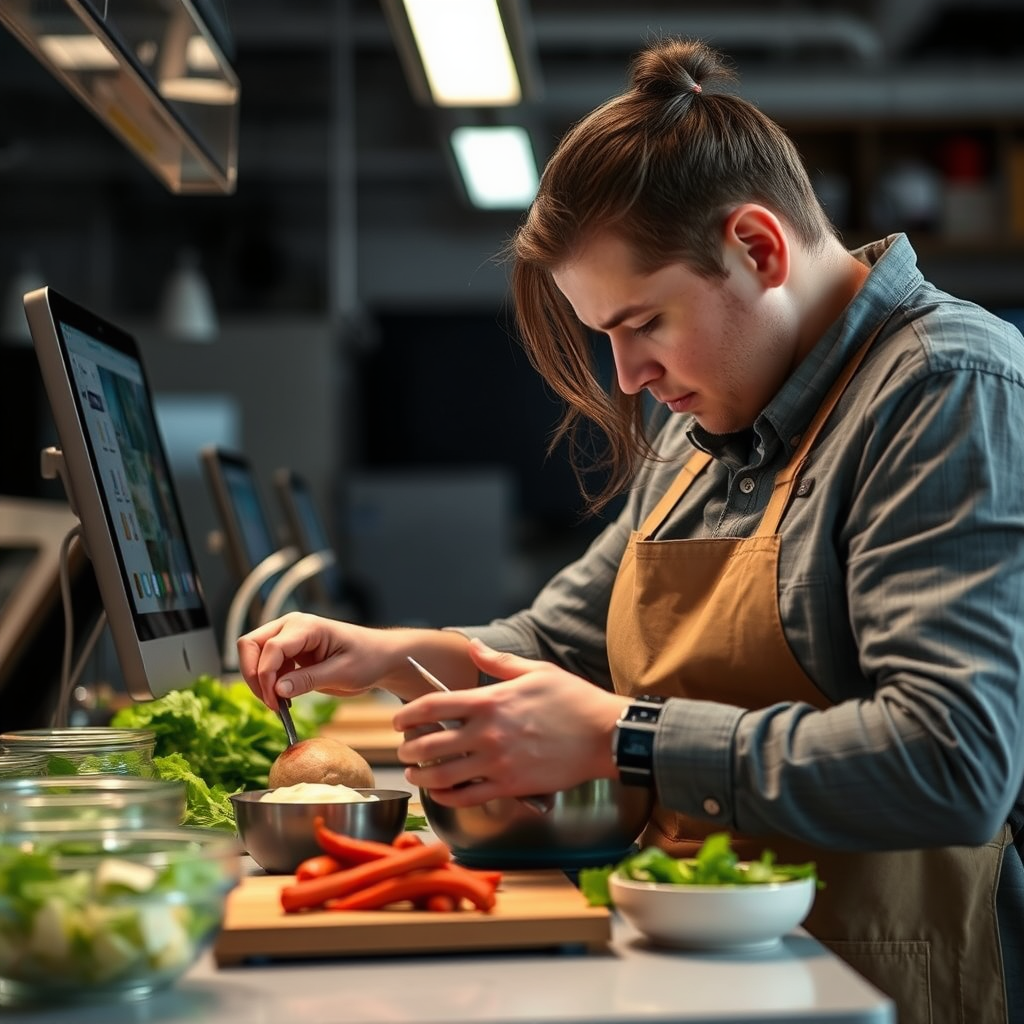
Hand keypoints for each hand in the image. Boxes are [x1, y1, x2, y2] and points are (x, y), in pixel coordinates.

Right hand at [236, 613, 392, 709]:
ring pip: (253, 655)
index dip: (265, 676)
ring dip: (259, 681)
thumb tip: (276, 689)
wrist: (379, 657)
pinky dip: (268, 683)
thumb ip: (308, 680)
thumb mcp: (342, 673)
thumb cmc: (367, 659)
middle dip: (253, 675)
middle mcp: (292, 627)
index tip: (274, 702)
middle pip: (250, 644)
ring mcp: (288, 638)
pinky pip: (265, 665)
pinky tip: (284, 699)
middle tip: (270, 702)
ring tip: (279, 704)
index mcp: (307, 626)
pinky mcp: (288, 652)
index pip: (271, 647)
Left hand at [393, 638, 627, 804]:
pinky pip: (468, 796)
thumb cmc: (574, 700)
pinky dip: (447, 797)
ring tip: (415, 773)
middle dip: (408, 748)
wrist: (605, 735)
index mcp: (490, 700)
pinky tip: (441, 793)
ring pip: (443, 775)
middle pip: (430, 744)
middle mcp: (488, 732)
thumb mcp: (535, 670)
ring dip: (421, 776)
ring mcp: (498, 762)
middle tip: (403, 750)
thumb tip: (474, 647)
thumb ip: (498, 661)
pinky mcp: (511, 786)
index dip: (407, 714)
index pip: (432, 706)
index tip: (399, 720)